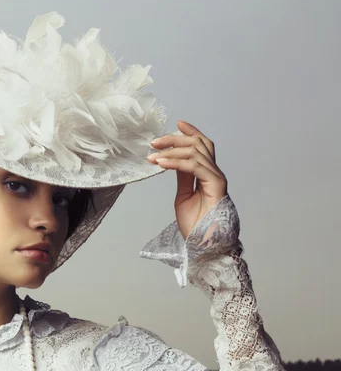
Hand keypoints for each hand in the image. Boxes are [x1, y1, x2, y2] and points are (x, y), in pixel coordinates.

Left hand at [146, 120, 227, 239]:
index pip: (202, 146)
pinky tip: (161, 163)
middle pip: (198, 144)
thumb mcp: (183, 197)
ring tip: (153, 154)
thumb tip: (173, 161)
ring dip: (171, 151)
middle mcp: (214, 173)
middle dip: (175, 140)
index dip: (190, 133)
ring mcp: (216, 178)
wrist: (204, 245)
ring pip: (195, 152)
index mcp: (208, 175)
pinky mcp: (215, 185)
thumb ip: (182, 178)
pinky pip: (194, 166)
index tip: (176, 125)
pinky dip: (176, 163)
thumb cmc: (196, 226)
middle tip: (154, 142)